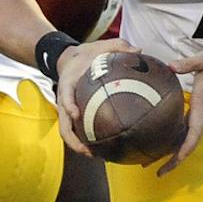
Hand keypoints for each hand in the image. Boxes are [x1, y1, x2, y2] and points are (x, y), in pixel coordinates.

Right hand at [50, 37, 129, 157]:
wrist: (70, 59)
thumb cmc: (87, 54)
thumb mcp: (101, 45)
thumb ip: (118, 46)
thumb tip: (139, 51)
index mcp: (68, 83)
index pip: (64, 95)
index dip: (68, 105)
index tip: (75, 114)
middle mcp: (65, 100)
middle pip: (63, 125)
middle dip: (73, 140)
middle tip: (87, 150)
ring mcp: (68, 109)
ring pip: (68, 132)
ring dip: (78, 146)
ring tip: (94, 156)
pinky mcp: (73, 114)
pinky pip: (78, 130)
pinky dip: (86, 141)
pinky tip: (102, 148)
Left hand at [162, 46, 202, 174]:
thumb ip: (187, 63)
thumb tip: (170, 66)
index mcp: (202, 106)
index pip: (194, 133)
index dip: (185, 148)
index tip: (175, 160)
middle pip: (189, 144)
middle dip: (174, 160)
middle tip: (156, 172)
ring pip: (188, 141)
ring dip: (173, 154)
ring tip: (153, 163)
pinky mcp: (201, 114)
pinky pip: (188, 133)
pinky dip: (177, 142)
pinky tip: (163, 144)